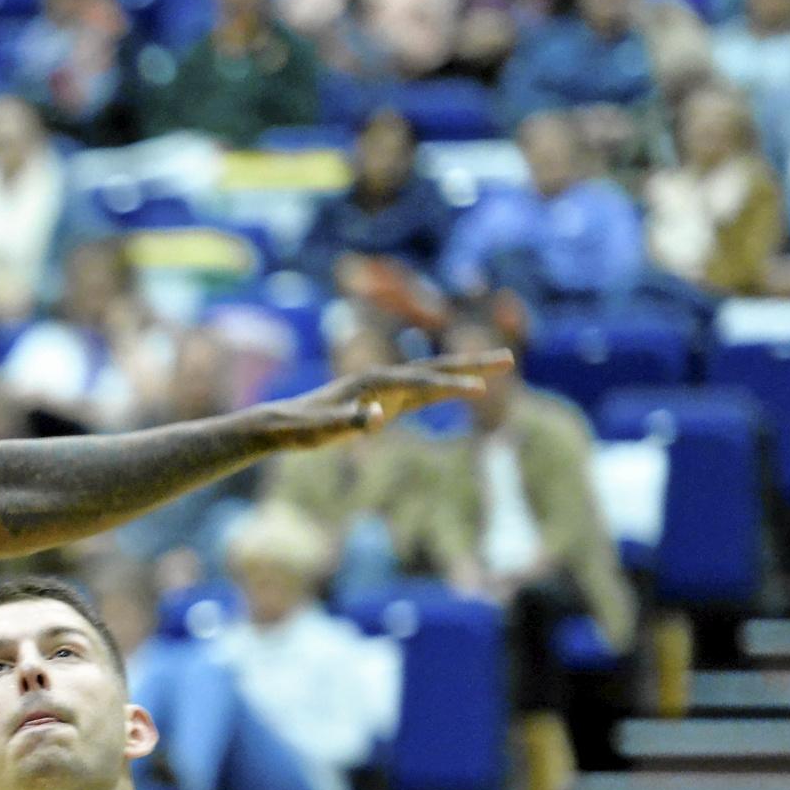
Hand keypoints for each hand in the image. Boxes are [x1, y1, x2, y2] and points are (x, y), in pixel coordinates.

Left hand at [268, 351, 506, 448]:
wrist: (280, 424)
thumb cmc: (302, 429)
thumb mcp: (323, 430)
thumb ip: (349, 422)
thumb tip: (378, 415)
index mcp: (373, 383)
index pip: (421, 382)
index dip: (450, 386)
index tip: (479, 390)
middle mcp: (382, 379)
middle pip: (436, 368)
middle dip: (472, 364)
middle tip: (510, 358)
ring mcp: (384, 389)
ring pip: (432, 377)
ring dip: (464, 372)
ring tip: (499, 366)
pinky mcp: (382, 401)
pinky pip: (422, 392)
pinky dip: (446, 389)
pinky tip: (463, 390)